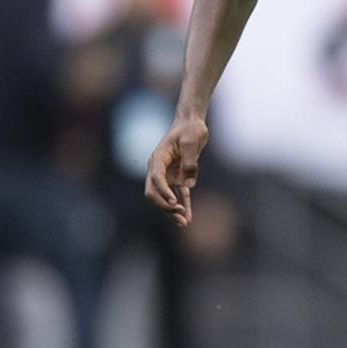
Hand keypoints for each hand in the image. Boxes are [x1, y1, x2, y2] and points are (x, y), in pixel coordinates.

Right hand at [144, 112, 208, 226]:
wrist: (192, 124)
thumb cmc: (190, 129)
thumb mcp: (191, 141)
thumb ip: (189, 161)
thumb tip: (189, 183)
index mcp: (158, 158)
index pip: (156, 178)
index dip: (163, 191)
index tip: (173, 201)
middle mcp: (159, 169)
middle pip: (154, 192)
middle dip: (164, 206)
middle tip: (178, 214)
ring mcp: (168, 175)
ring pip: (166, 198)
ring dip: (173, 211)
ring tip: (184, 223)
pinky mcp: (178, 178)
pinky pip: (180, 195)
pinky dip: (184, 206)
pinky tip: (188, 218)